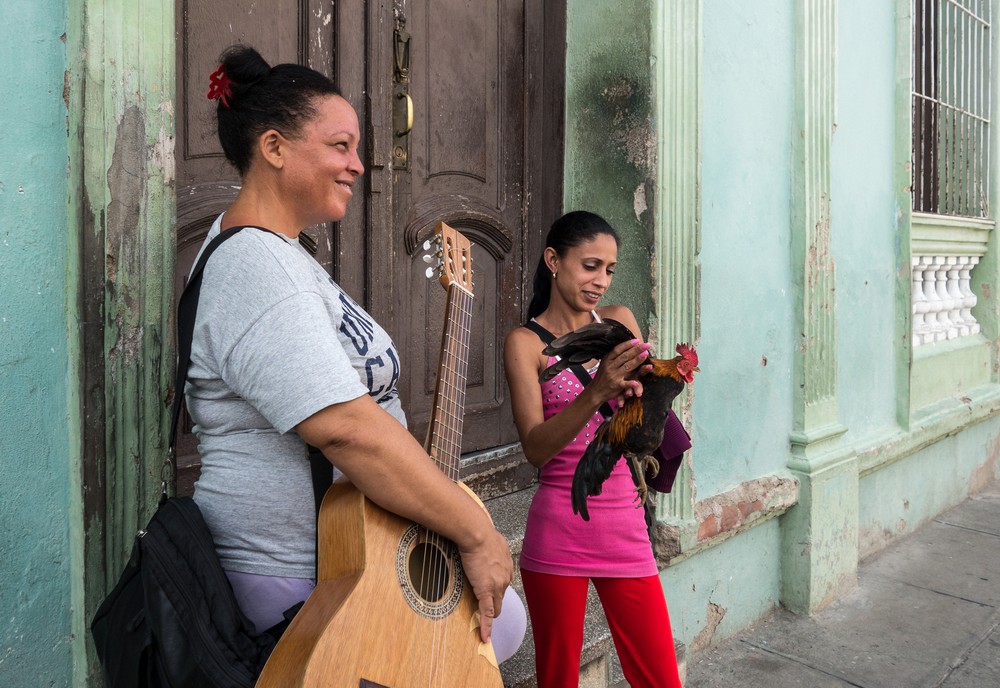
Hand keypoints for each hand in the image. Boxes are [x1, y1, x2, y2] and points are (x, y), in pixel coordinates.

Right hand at [457, 527, 513, 643]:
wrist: (477, 534)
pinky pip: (487, 613)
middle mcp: (506, 576)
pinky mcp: (486, 591)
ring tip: (482, 622)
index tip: (491, 591)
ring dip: (489, 612)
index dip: (496, 589)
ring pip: (495, 606)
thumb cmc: (481, 532)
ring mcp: (497, 586)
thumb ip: (493, 546)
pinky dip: (486, 627)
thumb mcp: (492, 538)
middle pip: (501, 596)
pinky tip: (485, 637)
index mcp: (507, 564)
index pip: (504, 582)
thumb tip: (487, 542)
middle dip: (493, 602)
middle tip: (483, 605)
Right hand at [594, 339, 650, 400]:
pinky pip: (624, 384)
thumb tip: (625, 347)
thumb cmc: (602, 376)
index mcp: (607, 360)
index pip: (618, 350)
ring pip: (627, 367)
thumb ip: (613, 357)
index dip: (627, 344)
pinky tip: (636, 382)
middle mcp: (610, 366)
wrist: (595, 392)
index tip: (637, 340)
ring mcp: (613, 376)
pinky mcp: (616, 386)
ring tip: (645, 355)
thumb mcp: (604, 364)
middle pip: (625, 356)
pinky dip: (630, 384)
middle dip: (636, 350)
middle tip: (646, 345)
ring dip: (637, 361)